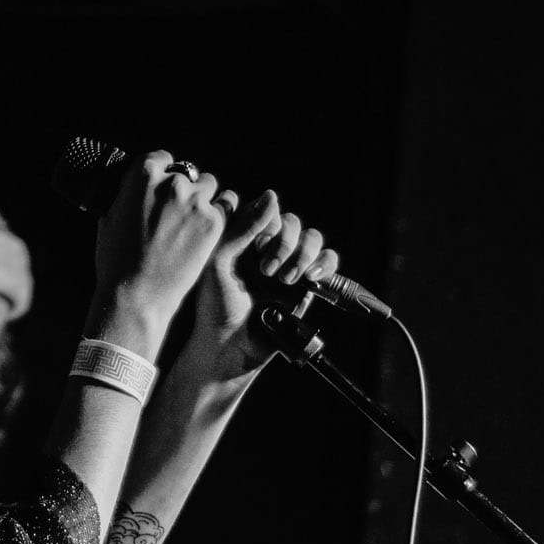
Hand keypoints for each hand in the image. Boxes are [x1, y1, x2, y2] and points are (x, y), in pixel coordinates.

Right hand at [88, 151, 227, 353]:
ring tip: (195, 219)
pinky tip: (210, 227)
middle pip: (187, 172)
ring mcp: (195, 201)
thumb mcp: (109, 217)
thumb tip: (132, 189)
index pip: (161, 158)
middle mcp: (171, 182)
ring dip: (204, 197)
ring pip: (209, 185)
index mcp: (142, 175)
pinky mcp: (214, 221)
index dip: (163, 172)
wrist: (136, 294)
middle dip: (183, 187)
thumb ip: (126, 196)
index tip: (164, 185)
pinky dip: (220, 213)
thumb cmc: (116, 260)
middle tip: (178, 209)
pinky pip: (227, 205)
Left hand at [187, 189, 339, 379]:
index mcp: (245, 239)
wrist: (229, 348)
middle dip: (284, 243)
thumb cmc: (215, 307)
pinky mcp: (307, 286)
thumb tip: (272, 195)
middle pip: (292, 223)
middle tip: (267, 270)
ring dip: (303, 254)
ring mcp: (289, 266)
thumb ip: (243, 228)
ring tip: (285, 279)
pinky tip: (311, 276)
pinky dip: (325, 263)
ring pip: (312, 238)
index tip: (257, 246)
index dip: (268, 223)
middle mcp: (268, 249)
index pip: (268, 211)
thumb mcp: (220, 262)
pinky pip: (328, 262)